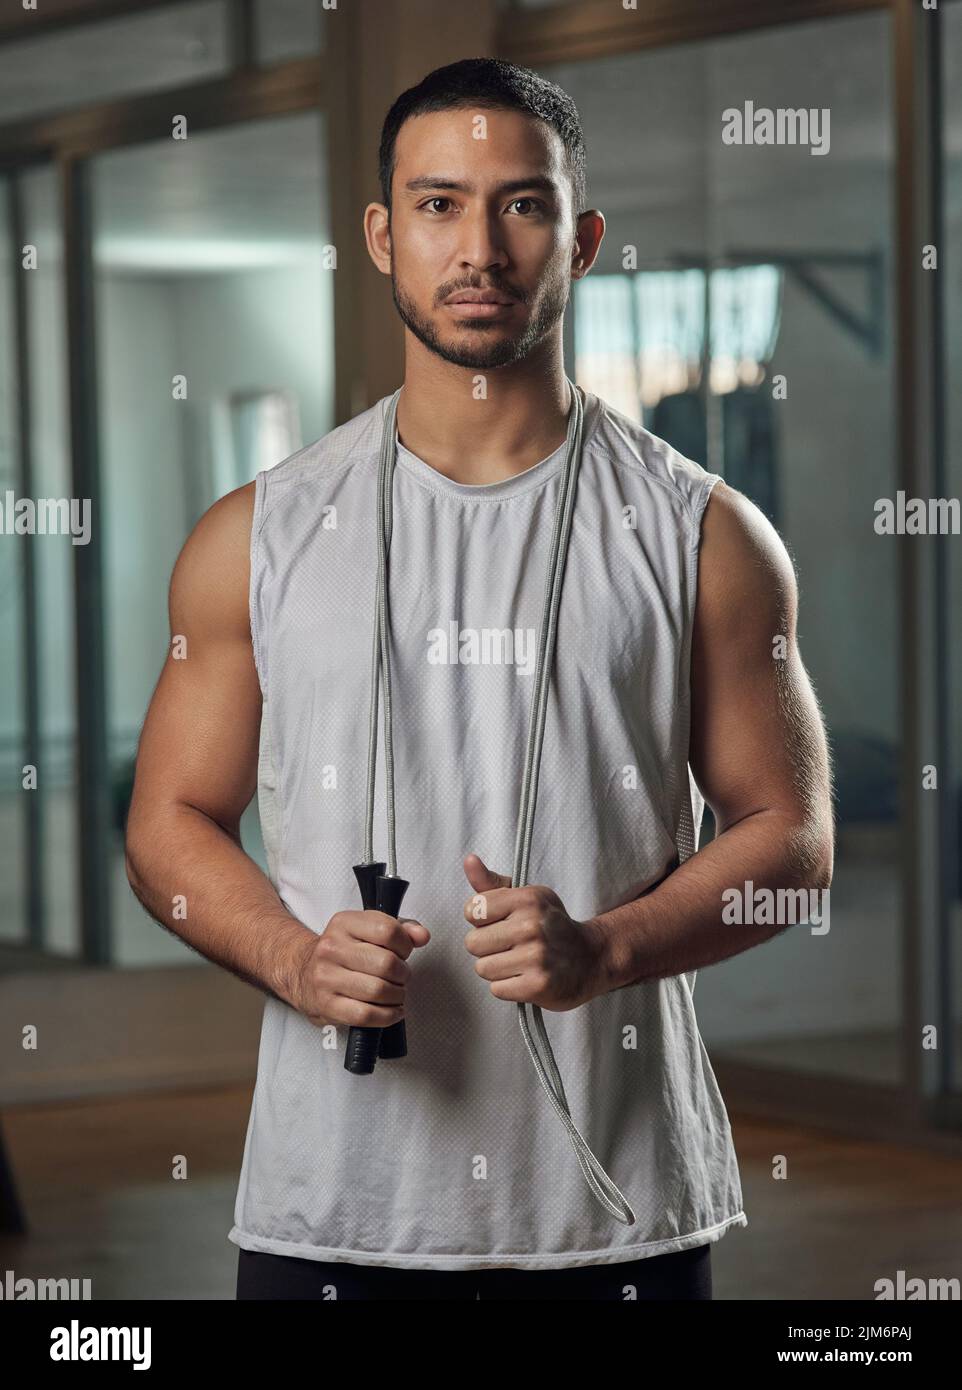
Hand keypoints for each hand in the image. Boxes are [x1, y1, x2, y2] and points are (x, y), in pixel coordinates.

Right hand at [291, 908, 429, 1028]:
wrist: (303, 974)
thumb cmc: (344, 953)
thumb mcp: (368, 930)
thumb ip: (400, 929)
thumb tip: (421, 936)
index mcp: (344, 923)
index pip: (388, 930)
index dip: (405, 945)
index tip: (403, 952)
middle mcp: (331, 948)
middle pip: (386, 963)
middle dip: (403, 974)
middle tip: (401, 977)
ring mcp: (326, 977)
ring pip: (378, 990)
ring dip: (397, 995)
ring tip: (396, 993)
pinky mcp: (327, 1004)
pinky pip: (366, 1015)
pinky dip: (387, 1016)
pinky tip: (391, 1011)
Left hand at [461, 853, 610, 1010]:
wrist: (591, 958)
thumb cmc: (550, 925)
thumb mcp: (526, 897)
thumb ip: (491, 884)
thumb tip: (469, 860)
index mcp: (527, 899)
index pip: (472, 910)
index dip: (481, 920)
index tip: (499, 922)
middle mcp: (531, 926)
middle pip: (472, 943)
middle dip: (487, 947)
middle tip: (511, 945)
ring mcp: (536, 957)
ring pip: (483, 968)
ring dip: (497, 969)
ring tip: (519, 961)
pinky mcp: (538, 985)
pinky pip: (496, 989)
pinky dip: (508, 987)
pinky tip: (525, 977)